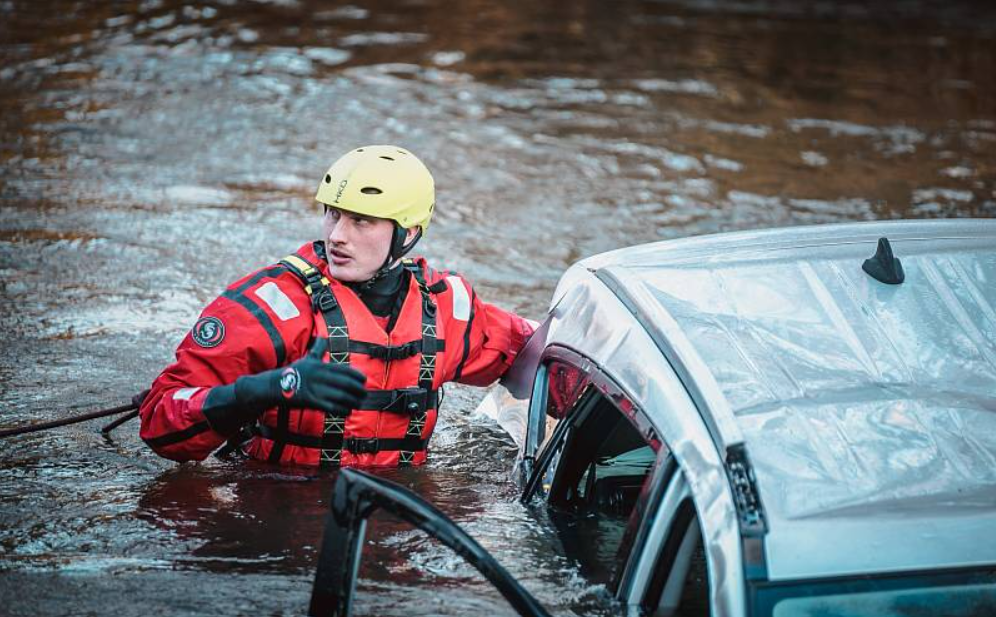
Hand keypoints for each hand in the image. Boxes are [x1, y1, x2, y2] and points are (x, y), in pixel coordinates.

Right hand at [235, 339, 366, 413]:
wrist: (275, 386)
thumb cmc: (293, 372)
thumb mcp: (307, 358)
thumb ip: (317, 349)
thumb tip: (322, 337)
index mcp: (321, 366)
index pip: (344, 370)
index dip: (356, 375)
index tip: (363, 380)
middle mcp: (320, 376)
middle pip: (345, 384)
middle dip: (358, 390)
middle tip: (364, 394)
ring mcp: (315, 389)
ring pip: (340, 396)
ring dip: (352, 401)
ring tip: (358, 404)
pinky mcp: (311, 401)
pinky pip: (330, 407)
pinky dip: (341, 410)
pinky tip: (347, 412)